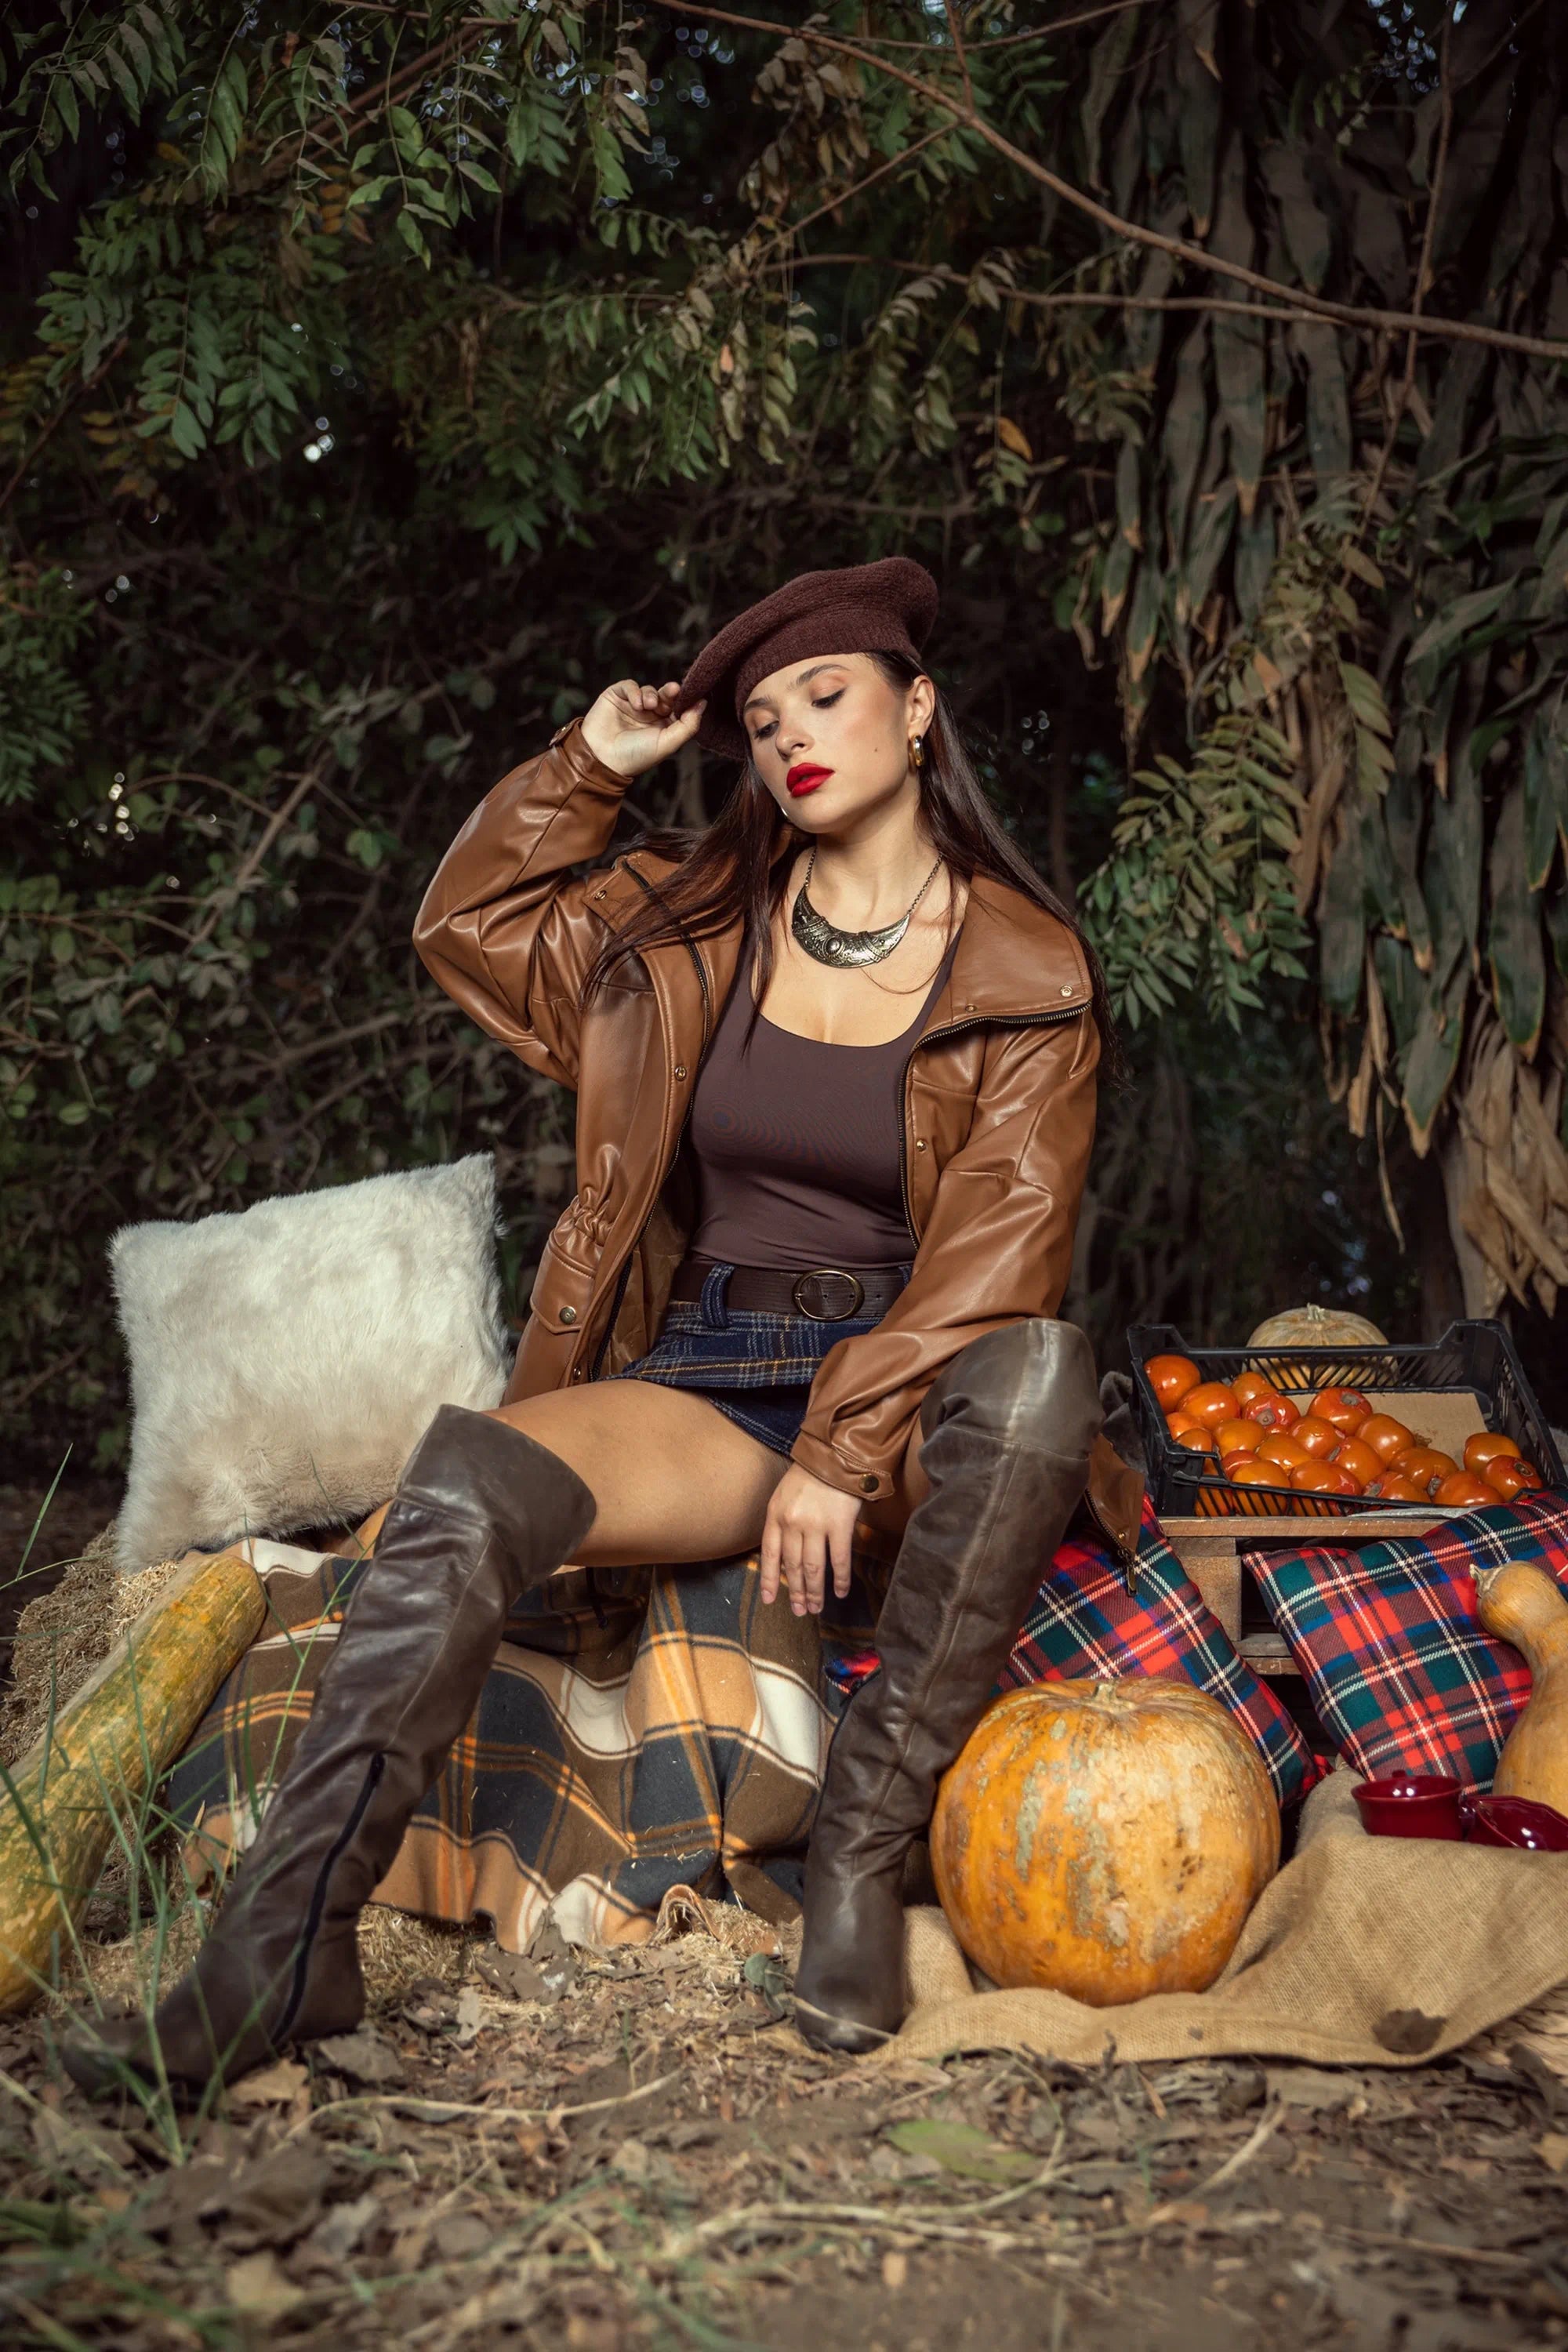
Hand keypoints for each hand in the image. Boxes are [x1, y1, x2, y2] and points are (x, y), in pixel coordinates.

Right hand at [579, 678, 704, 778]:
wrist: (602, 758)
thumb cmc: (635, 756)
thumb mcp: (667, 743)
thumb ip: (688, 725)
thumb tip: (704, 704)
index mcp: (663, 728)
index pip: (678, 708)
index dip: (685, 701)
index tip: (692, 695)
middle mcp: (649, 716)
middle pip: (666, 696)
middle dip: (671, 693)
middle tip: (673, 690)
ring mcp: (632, 706)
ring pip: (649, 690)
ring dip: (651, 695)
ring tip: (649, 706)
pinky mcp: (616, 697)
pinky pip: (630, 685)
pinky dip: (635, 691)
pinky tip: (636, 704)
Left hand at [759, 1465, 862, 1615]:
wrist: (836, 1454)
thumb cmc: (809, 1474)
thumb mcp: (784, 1495)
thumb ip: (782, 1522)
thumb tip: (784, 1557)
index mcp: (776, 1515)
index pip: (769, 1555)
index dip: (769, 1580)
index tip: (769, 1600)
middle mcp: (792, 1523)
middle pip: (792, 1566)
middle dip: (795, 1592)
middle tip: (799, 1611)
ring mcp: (816, 1525)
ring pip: (813, 1568)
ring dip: (814, 1592)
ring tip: (815, 1608)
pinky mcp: (840, 1525)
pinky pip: (839, 1560)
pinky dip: (840, 1579)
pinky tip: (841, 1592)